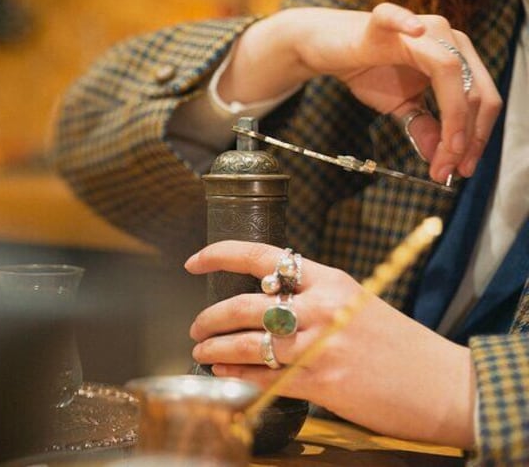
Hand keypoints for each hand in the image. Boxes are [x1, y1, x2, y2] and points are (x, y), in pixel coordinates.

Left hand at [184, 240, 474, 448]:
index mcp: (331, 280)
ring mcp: (320, 345)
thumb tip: (269, 301)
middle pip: (245, 304)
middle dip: (210, 316)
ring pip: (247, 341)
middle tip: (196, 325)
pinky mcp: (321, 382)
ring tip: (202, 351)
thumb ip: (315, 298)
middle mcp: (322, 307)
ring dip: (215, 348)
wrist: (446, 385)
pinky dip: (237, 375)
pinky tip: (224, 375)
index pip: (263, 256)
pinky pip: (264, 376)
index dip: (220, 254)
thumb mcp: (359, 302)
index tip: (194, 262)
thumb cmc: (402, 345)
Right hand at [221, 3, 501, 182]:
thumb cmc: (368, 70)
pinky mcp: (383, 22)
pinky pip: (396, 18)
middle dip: (464, 137)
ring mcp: (418, 27)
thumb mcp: (400, 105)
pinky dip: (406, 23)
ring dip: (452, 116)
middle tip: (448, 169)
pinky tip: (415, 33)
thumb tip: (441, 159)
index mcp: (458, 56)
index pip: (481, 98)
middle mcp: (447, 38)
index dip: (477, 137)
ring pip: (450, 69)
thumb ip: (423, 127)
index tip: (463, 169)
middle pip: (473, 90)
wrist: (328, 49)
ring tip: (442, 153)